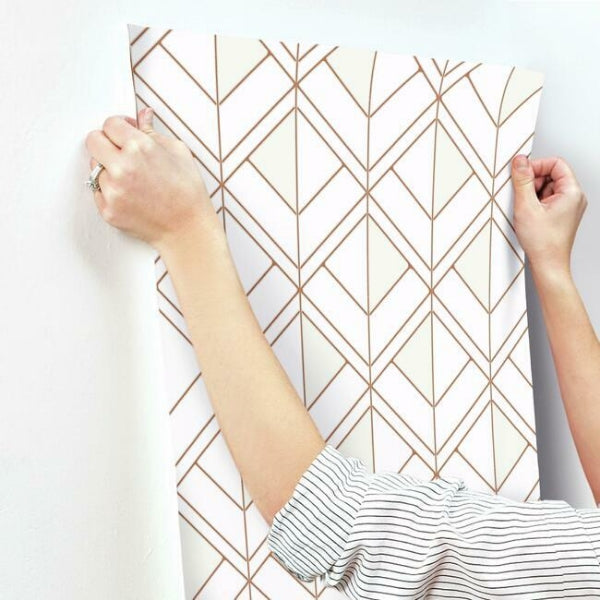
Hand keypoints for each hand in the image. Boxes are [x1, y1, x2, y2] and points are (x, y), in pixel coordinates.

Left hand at [84, 107, 213, 250]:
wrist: (188, 229)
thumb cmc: (188, 193)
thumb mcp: (179, 153)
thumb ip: (153, 133)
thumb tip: (142, 115)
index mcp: (140, 148)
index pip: (110, 124)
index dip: (119, 127)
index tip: (125, 133)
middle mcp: (122, 167)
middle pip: (93, 141)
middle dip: (106, 142)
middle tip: (121, 152)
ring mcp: (113, 190)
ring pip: (95, 168)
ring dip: (108, 169)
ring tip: (132, 179)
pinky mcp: (108, 210)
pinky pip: (98, 191)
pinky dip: (110, 191)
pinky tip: (131, 195)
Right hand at [510, 154, 587, 274]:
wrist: (548, 264)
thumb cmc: (543, 242)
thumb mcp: (526, 207)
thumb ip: (522, 181)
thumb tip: (520, 161)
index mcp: (572, 192)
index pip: (556, 163)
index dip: (537, 166)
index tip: (522, 173)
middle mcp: (574, 198)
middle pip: (551, 175)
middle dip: (533, 182)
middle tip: (522, 195)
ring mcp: (568, 207)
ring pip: (548, 187)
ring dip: (532, 194)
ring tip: (526, 209)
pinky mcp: (561, 215)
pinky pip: (547, 199)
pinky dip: (535, 203)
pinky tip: (529, 215)